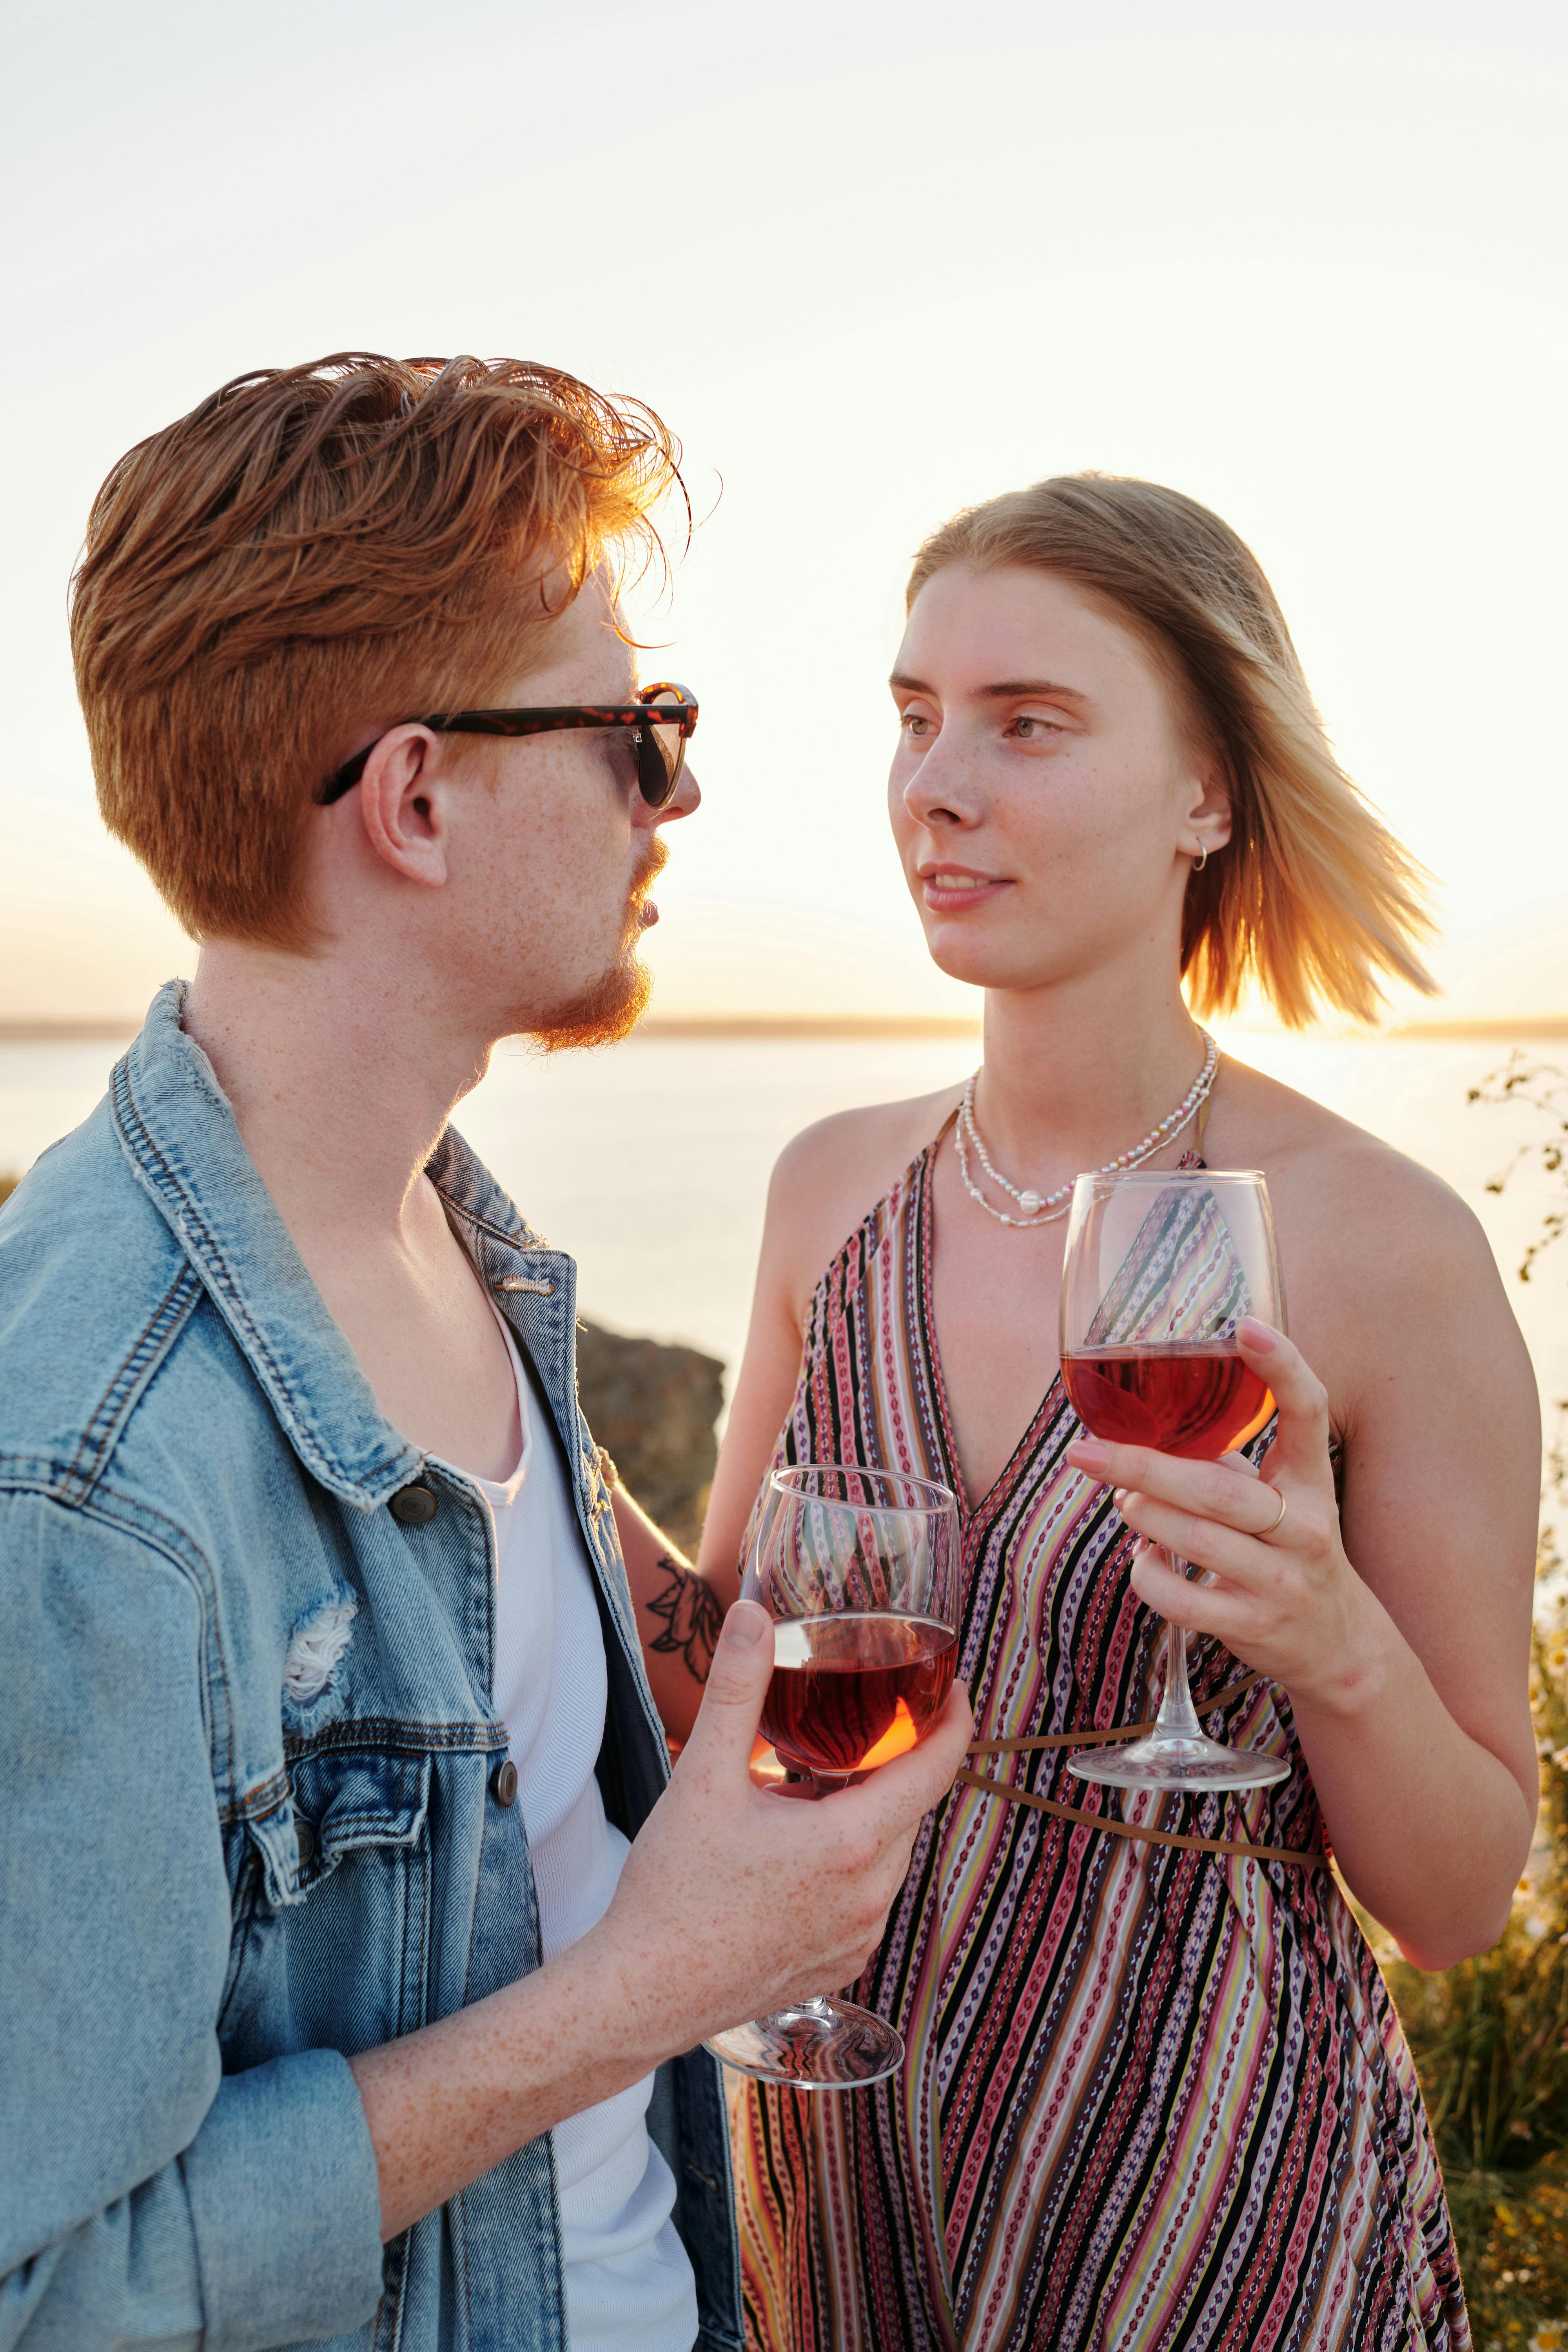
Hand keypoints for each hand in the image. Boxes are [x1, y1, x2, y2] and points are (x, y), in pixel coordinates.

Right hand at [591, 1600, 973, 2054]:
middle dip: (884, 1768)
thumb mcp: (703, 1777)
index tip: (954, 1690)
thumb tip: (753, 1615)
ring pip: (884, 1854)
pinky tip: (789, 1855)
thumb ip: (736, 1690)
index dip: (952, 1724)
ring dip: (859, 1817)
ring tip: (801, 1796)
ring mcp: (858, 1939)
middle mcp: (870, 1897)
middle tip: (843, 1737)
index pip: (934, 1771)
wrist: (642, 1993)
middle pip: (904, 1809)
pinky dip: (845, 1865)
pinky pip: (864, 1898)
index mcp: (850, 1845)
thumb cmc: (673, 1891)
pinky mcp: (839, 1966)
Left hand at [1063, 1318, 1373, 1711]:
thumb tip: (1145, 1433)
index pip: (1310, 1411)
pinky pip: (1182, 1600)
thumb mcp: (1282, 1500)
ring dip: (1143, 1515)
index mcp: (1312, 1481)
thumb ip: (1229, 1464)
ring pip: (1195, 1540)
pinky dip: (1148, 1576)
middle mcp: (1303, 1528)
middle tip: (1085, 1449)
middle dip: (1142, 1465)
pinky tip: (1144, 1561)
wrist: (1338, 1645)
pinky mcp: (1253, 1626)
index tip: (1244, 1326)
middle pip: (1218, 1488)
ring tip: (1121, 1498)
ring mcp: (1281, 1581)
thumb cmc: (1290, 1552)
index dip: (1282, 1365)